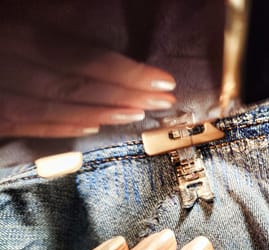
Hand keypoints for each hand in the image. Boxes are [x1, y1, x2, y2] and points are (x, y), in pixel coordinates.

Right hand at [0, 22, 175, 136]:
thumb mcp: (16, 7)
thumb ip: (51, 14)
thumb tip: (90, 15)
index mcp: (15, 32)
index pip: (84, 58)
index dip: (128, 73)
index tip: (163, 81)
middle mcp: (5, 66)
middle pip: (77, 87)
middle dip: (126, 96)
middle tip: (162, 102)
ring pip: (55, 110)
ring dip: (102, 114)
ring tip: (138, 115)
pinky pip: (26, 124)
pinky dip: (62, 128)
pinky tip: (92, 128)